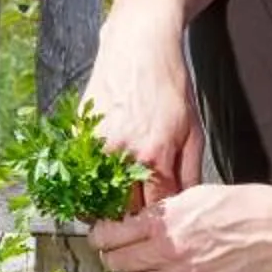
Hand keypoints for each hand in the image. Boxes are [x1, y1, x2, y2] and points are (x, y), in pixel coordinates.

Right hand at [80, 24, 204, 207]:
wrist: (139, 45)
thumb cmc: (169, 85)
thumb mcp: (193, 129)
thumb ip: (189, 172)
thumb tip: (186, 204)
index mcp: (154, 156)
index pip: (154, 211)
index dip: (158, 222)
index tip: (159, 226)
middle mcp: (121, 155)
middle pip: (121, 210)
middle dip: (131, 219)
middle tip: (138, 222)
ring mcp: (95, 144)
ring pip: (95, 194)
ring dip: (105, 205)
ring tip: (115, 208)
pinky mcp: (79, 133)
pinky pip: (80, 171)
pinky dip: (88, 181)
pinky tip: (100, 180)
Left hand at [88, 182, 271, 271]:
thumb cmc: (247, 208)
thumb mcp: (198, 196)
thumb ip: (165, 212)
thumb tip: (139, 223)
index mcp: (163, 221)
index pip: (109, 236)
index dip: (102, 238)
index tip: (104, 239)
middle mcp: (167, 252)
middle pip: (115, 266)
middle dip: (117, 261)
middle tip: (129, 258)